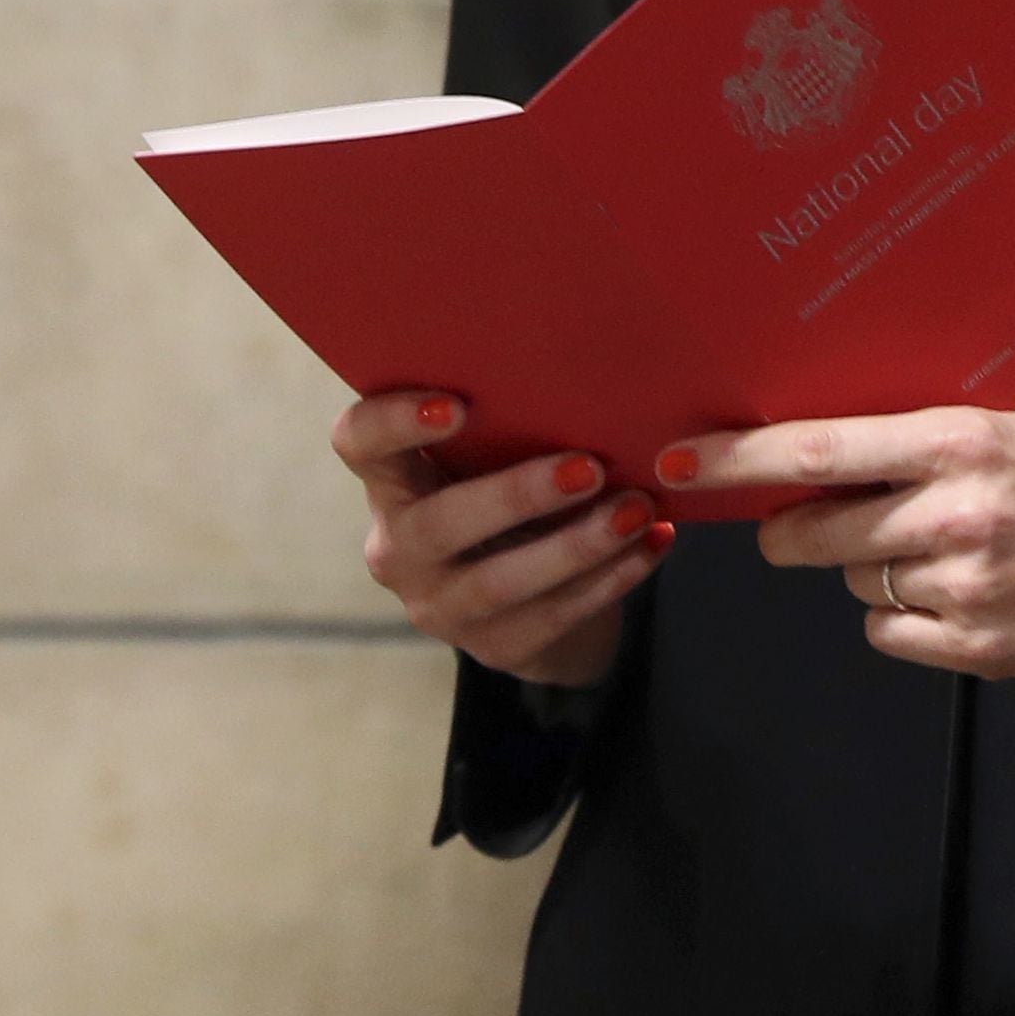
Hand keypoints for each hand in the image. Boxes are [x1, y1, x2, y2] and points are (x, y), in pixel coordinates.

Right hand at [332, 391, 675, 686]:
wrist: (543, 601)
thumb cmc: (521, 499)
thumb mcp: (500, 460)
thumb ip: (514, 424)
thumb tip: (592, 368)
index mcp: (393, 483)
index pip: (359, 444)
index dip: (394, 423)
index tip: (460, 404)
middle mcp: (400, 548)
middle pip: (439, 524)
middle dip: (516, 495)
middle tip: (589, 467)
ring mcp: (442, 606)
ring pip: (502, 582)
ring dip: (577, 544)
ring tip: (637, 510)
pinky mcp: (498, 647)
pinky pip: (557, 615)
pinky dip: (614, 576)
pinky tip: (655, 541)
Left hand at [652, 407, 1014, 678]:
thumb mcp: (1000, 435)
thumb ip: (908, 445)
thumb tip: (803, 460)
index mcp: (956, 441)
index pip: (816, 449)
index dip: (736, 459)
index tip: (676, 459)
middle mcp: (953, 510)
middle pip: (811, 531)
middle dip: (794, 532)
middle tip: (807, 527)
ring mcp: (963, 585)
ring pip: (854, 582)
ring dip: (874, 572)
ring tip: (946, 556)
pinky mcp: (974, 646)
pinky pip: (887, 632)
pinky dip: (906, 620)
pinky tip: (961, 599)